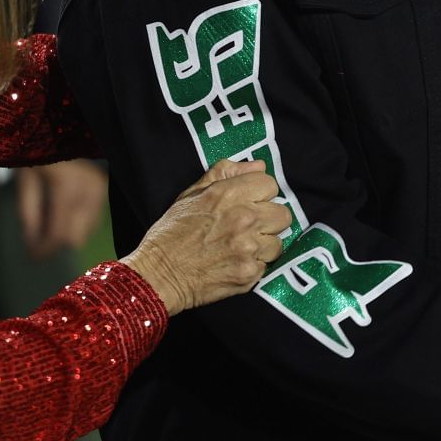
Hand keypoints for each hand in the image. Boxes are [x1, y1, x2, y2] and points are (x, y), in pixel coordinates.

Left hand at [16, 159, 108, 258]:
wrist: (57, 134)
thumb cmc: (35, 156)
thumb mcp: (25, 185)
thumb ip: (29, 218)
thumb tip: (32, 247)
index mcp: (67, 187)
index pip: (59, 233)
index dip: (44, 249)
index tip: (32, 257)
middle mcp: (88, 190)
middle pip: (75, 239)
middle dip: (54, 244)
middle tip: (38, 242)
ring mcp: (99, 191)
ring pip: (84, 233)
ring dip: (66, 233)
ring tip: (49, 223)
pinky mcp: (103, 190)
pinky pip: (91, 222)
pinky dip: (76, 224)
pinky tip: (65, 212)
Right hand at [121, 163, 293, 316]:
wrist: (158, 275)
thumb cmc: (171, 232)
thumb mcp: (192, 194)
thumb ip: (225, 173)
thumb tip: (259, 166)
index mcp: (228, 194)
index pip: (270, 184)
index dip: (260, 194)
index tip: (249, 203)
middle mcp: (243, 218)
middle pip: (283, 213)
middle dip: (268, 219)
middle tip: (250, 227)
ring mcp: (248, 248)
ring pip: (278, 241)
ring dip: (263, 245)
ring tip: (241, 247)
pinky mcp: (249, 273)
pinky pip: (267, 265)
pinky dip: (254, 265)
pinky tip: (235, 263)